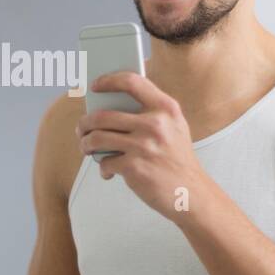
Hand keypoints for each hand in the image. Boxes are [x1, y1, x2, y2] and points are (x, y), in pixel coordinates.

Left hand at [76, 71, 207, 220]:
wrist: (192, 193)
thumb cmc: (178, 159)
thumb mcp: (174, 127)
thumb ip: (150, 112)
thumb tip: (111, 106)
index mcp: (166, 109)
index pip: (132, 82)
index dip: (109, 81)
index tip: (96, 86)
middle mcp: (154, 124)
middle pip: (103, 115)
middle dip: (85, 123)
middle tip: (82, 128)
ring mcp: (143, 146)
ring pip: (97, 138)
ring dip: (86, 144)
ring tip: (87, 147)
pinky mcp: (134, 167)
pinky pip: (105, 162)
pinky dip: (104, 168)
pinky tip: (110, 171)